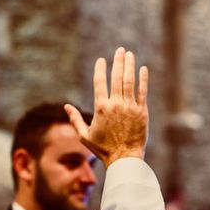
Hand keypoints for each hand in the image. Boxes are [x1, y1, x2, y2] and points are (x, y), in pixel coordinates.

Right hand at [65, 47, 148, 167]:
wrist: (124, 159)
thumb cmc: (103, 149)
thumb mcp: (85, 135)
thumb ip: (75, 119)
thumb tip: (66, 106)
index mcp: (101, 108)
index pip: (100, 82)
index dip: (100, 69)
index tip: (101, 60)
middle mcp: (116, 104)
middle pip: (117, 77)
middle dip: (118, 61)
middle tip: (120, 50)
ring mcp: (130, 107)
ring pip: (130, 81)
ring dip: (129, 65)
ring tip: (129, 54)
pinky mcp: (142, 112)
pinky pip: (143, 92)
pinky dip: (143, 79)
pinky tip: (143, 69)